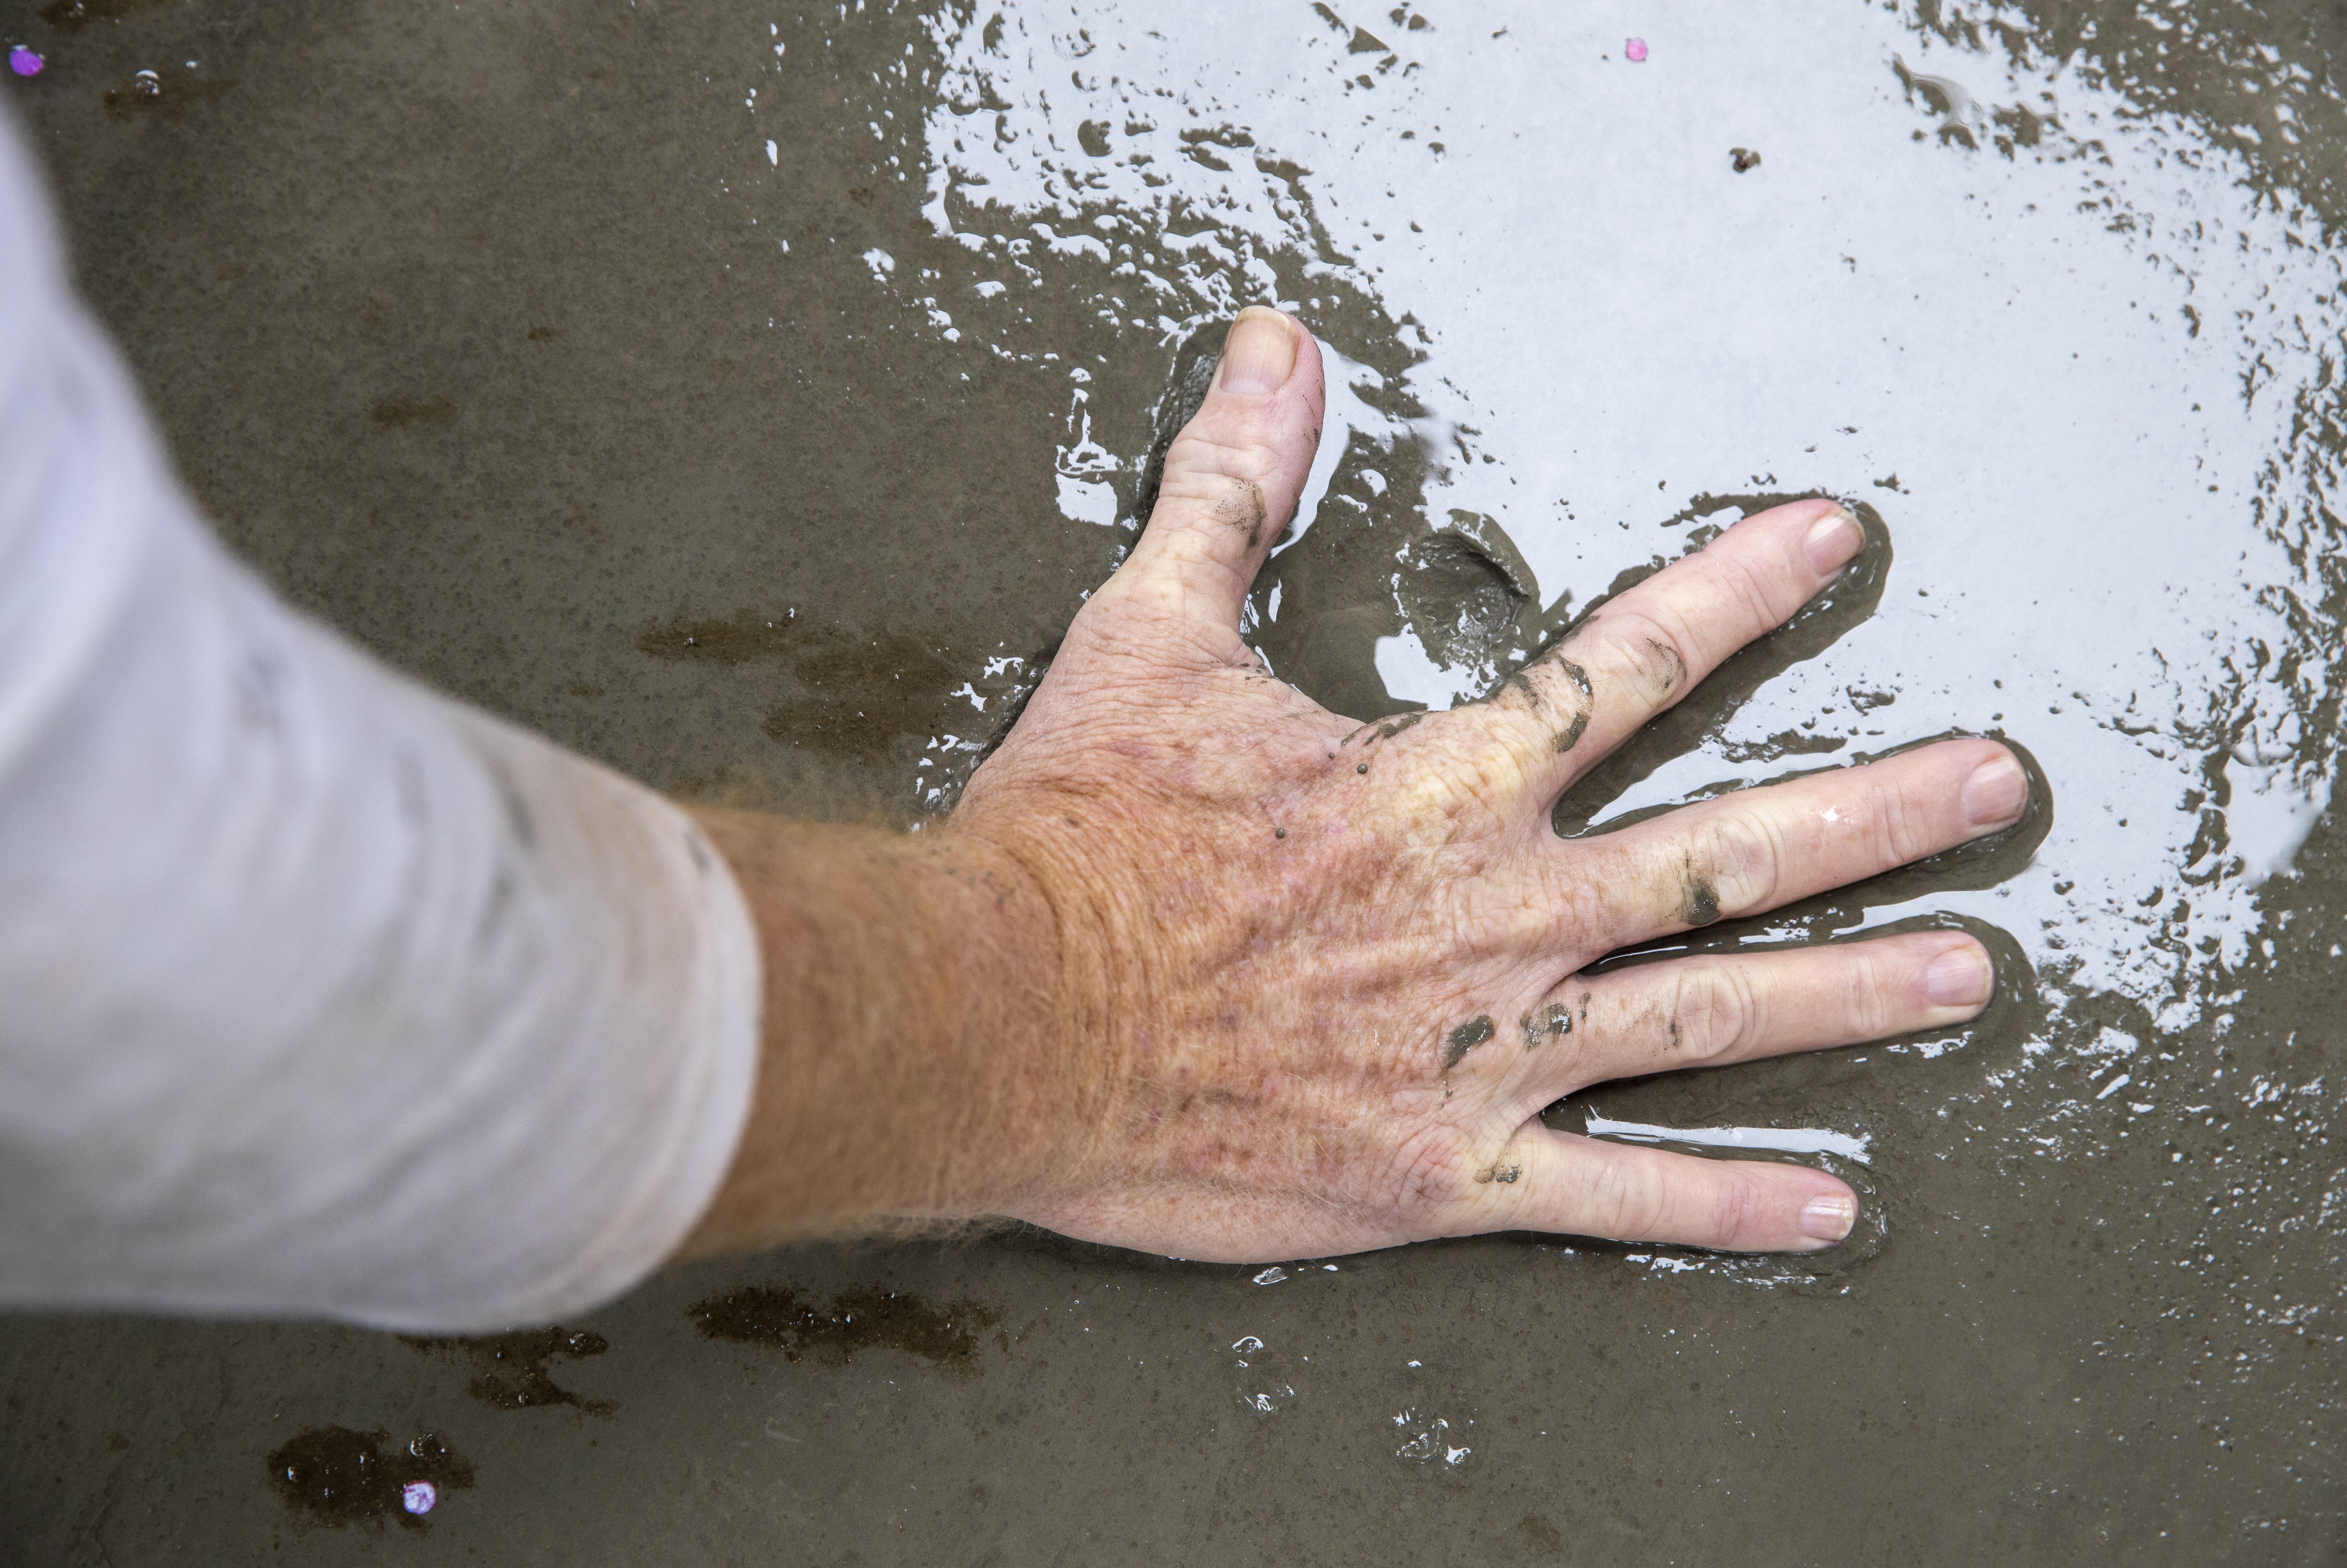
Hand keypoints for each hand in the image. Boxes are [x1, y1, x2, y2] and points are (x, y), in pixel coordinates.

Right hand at [949, 306, 2026, 1261]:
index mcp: (1434, 791)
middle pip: (1723, 857)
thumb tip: (1273, 352)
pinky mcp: (1440, 1171)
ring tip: (1969, 974)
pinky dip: (1724, 1206)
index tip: (1838, 546)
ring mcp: (1481, 1054)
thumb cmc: (1075, 838)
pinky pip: (1613, 1197)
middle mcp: (1491, 918)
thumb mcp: (1149, 637)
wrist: (1002, 1019)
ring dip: (1850, 995)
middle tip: (1997, 791)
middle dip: (1873, 814)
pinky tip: (1828, 1203)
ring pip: (1707, 1020)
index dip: (1738, 595)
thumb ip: (1230, 492)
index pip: (1623, 668)